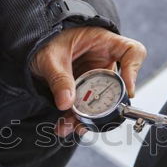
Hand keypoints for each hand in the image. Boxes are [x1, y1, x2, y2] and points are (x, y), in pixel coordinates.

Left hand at [30, 27, 146, 136]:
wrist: (33, 49)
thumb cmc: (45, 39)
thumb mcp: (50, 55)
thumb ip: (59, 77)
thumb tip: (66, 103)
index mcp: (103, 42)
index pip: (132, 52)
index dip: (134, 70)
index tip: (128, 91)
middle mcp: (103, 62)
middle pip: (117, 86)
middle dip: (105, 107)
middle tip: (93, 118)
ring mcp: (94, 78)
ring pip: (100, 102)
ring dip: (87, 118)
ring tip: (71, 126)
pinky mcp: (83, 91)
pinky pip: (85, 109)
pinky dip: (75, 119)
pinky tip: (63, 125)